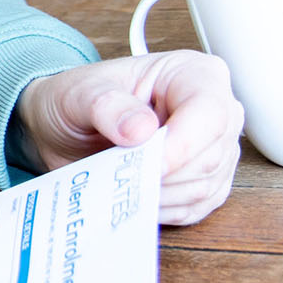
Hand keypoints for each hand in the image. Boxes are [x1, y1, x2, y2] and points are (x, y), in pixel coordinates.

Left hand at [14, 51, 244, 225]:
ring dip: (157, 193)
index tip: (144, 163)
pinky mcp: (206, 183)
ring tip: (120, 178)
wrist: (66, 129)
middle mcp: (215, 111)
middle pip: (210, 157)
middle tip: (119, 171)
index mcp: (194, 74)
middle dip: (161, 174)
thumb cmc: (77, 100)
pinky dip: (160, 208)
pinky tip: (133, 194)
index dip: (181, 145)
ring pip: (203, 187)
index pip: (209, 114)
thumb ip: (107, 105)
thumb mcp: (78, 92)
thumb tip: (140, 130)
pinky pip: (194, 208)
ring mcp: (215, 150)